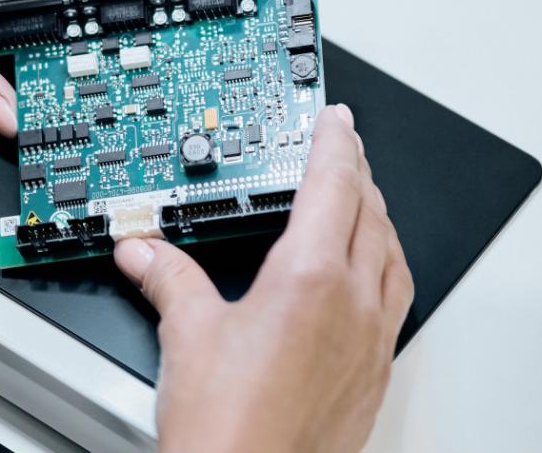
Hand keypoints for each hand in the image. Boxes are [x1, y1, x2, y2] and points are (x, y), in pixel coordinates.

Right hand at [114, 105, 412, 452]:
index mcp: (311, 279)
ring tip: (361, 199)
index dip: (335, 143)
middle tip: (342, 148)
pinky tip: (371, 273)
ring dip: (378, 216)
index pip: (334, 185)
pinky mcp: (375, 374)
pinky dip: (388, 266)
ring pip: (392, 254)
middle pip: (370, 213)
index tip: (335, 120)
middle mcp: (353, 304)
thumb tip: (144, 250)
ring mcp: (371, 341)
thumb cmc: (228, 430)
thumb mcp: (187, 336)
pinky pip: (397, 299)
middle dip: (356, 173)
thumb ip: (168, 278)